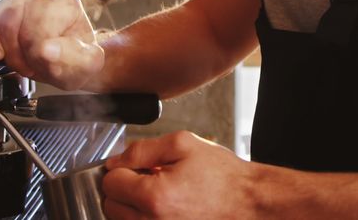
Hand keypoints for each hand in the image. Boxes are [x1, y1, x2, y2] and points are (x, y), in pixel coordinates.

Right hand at [0, 0, 103, 89]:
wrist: (67, 61)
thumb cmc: (78, 60)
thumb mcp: (86, 64)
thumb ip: (72, 56)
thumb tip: (47, 49)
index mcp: (67, 1)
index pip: (41, 26)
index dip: (39, 52)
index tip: (46, 64)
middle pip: (21, 24)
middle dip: (24, 53)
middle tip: (35, 66)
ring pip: (3, 23)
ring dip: (10, 51)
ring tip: (24, 63)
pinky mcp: (4, 6)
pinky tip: (2, 54)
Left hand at [102, 131, 256, 219]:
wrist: (248, 202)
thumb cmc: (222, 175)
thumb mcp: (182, 145)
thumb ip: (142, 150)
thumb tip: (115, 161)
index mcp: (154, 196)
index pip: (110, 182)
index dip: (122, 168)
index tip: (137, 166)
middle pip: (110, 205)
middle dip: (124, 188)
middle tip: (148, 177)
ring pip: (121, 219)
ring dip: (132, 204)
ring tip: (160, 192)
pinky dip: (145, 216)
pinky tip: (165, 205)